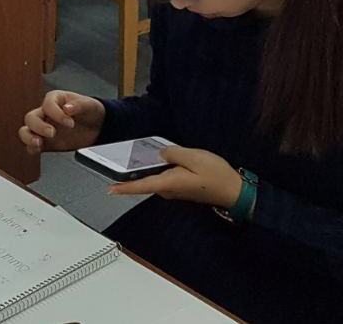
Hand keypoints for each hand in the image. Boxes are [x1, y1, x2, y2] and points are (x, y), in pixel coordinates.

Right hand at [18, 90, 104, 154]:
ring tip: (38, 143)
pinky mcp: (46, 143)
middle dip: (39, 126)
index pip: (48, 104)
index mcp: (55, 100)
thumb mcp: (89, 105)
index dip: (57, 114)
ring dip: (28, 137)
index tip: (70, 122)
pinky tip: (38, 149)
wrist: (96, 127)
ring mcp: (44, 129)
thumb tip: (68, 108)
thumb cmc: (90, 111)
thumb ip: (79, 105)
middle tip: (53, 133)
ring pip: (26, 131)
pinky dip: (31, 148)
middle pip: (31, 118)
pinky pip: (32, 146)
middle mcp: (46, 113)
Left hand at [107, 147, 243, 208]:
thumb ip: (174, 154)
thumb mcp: (195, 158)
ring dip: (147, 169)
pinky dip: (160, 168)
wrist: (233, 190)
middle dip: (133, 173)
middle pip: (145, 181)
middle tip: (121, 159)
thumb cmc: (216, 176)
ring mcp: (175, 190)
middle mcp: (169, 190)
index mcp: (169, 183)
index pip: (141, 187)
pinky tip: (163, 157)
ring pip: (155, 178)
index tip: (109, 189)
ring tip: (140, 154)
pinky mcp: (181, 187)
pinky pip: (165, 177)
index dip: (123, 188)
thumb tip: (160, 153)